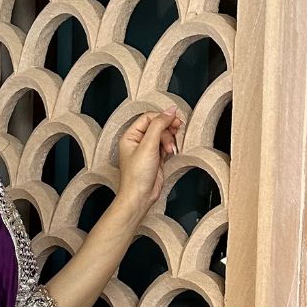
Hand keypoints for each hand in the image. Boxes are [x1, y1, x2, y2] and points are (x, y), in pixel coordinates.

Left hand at [115, 104, 182, 220]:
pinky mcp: (155, 158)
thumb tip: (169, 111)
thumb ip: (159, 125)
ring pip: (163, 135)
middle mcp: (137, 142)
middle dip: (167, 129)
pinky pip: (165, 145)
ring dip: (169, 139)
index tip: (174, 119)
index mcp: (130, 136)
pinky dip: (170, 147)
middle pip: (157, 125)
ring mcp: (147, 150)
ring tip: (170, 148)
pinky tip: (171, 152)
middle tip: (176, 130)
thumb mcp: (148, 145)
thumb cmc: (137, 175)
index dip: (162, 117)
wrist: (140, 196)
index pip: (148, 118)